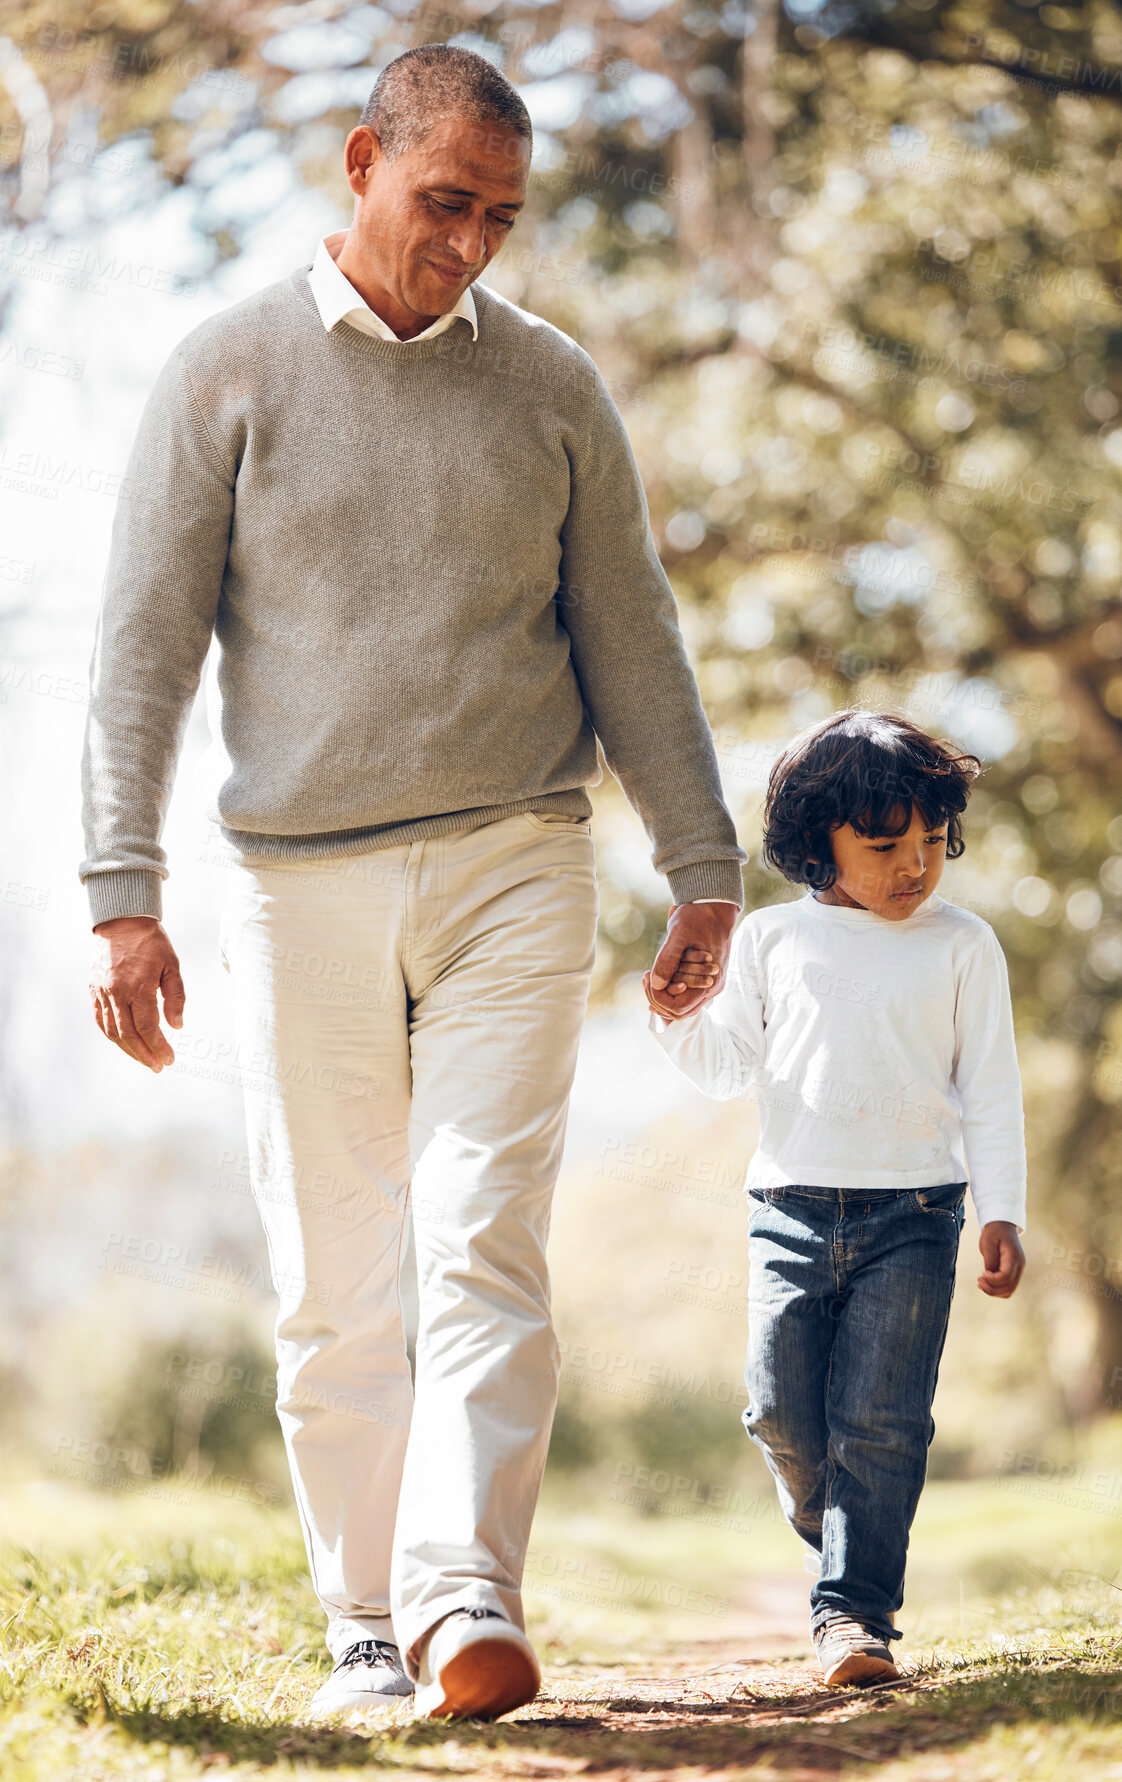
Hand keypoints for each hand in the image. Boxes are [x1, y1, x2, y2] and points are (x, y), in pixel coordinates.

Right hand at [90, 916, 184, 1071]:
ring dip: (128, 1049)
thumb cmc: (151, 943)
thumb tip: (177, 1026)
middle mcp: (116, 992)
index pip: (148, 1027)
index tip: (169, 1059)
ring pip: (112, 1031)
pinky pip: (100, 1020)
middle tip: (158, 1066)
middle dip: (144, 1054)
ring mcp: (102, 992)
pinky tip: (124, 1043)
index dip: (159, 1047)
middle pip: (128, 1034)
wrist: (121, 922)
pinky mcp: (93, 990)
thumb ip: (175, 997)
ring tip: (144, 1060)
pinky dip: (112, 1035)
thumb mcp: (172, 966)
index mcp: (138, 986)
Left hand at [645, 902, 735, 1021]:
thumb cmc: (698, 917)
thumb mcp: (679, 933)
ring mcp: (710, 984)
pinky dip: (670, 989)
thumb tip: (656, 984)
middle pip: (679, 1010)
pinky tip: (656, 978)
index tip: (647, 976)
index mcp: (710, 981)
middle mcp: (712, 988)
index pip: (678, 1008)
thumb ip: (668, 959)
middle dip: (658, 997)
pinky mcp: (705, 978)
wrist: (715, 907)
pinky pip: (686, 994)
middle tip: (646, 976)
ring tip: (649, 975)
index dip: (658, 998)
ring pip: (682, 1004)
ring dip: (663, 994)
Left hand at [977, 1221, 1024, 1297]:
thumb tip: (989, 1275)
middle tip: (979, 1282)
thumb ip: (990, 1259)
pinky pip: (1008, 1287)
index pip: (1006, 1276)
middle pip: (1009, 1286)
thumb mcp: (988, 1242)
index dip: (993, 1280)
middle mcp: (1019, 1265)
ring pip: (1009, 1290)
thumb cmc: (995, 1232)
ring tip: (981, 1284)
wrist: (1003, 1226)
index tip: (982, 1275)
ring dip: (994, 1291)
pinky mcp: (1014, 1272)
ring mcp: (1018, 1270)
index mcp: (1014, 1256)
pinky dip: (997, 1289)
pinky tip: (986, 1284)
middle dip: (992, 1288)